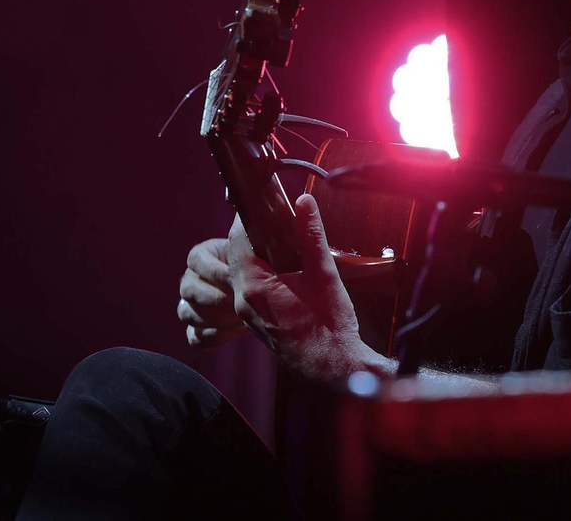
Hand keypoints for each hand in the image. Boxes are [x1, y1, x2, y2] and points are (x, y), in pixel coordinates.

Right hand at [177, 237, 248, 347]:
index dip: (218, 273)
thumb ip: (247, 258)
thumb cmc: (257, 267)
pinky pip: (196, 338)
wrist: (261, 290)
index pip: (196, 261)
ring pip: (189, 315)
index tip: (239, 280)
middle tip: (242, 302)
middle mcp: (189, 281)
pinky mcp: (195, 330)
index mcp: (199, 257)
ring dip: (217, 319)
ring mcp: (188, 307)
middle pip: (190, 291)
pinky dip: (213, 337)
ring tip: (243, 318)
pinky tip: (235, 330)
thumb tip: (250, 269)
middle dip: (218, 299)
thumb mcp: (252, 255)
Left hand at [226, 193, 391, 381]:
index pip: (238, 240)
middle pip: (236, 255)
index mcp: (254, 286)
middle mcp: (243, 301)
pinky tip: (280, 268)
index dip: (247, 217)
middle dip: (251, 234)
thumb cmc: (329, 326)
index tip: (260, 203)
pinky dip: (259, 273)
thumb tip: (305, 204)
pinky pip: (248, 289)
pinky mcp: (257, 322)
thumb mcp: (323, 273)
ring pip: (241, 273)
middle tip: (270, 217)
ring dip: (255, 254)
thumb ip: (311, 235)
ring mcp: (247, 314)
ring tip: (277, 239)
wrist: (333, 367)